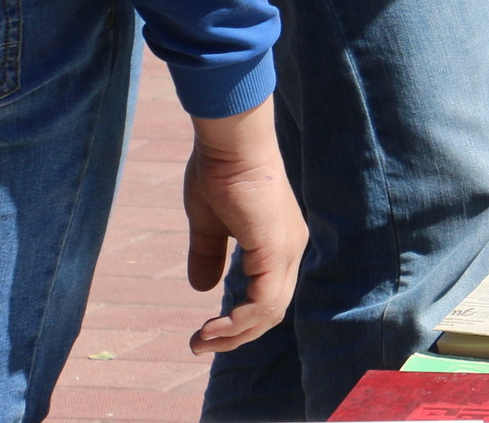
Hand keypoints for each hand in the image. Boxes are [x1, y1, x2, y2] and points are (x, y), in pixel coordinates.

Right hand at [182, 102, 305, 355]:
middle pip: (271, 311)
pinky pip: (264, 301)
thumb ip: (209, 254)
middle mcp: (290, 249)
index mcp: (278, 243)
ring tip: (200, 341)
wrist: (230, 143)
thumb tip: (204, 288)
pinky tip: (213, 328)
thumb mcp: (210, 224)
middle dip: (235, 336)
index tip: (204, 332)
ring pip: (270, 312)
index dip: (238, 321)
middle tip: (198, 345)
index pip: (267, 296)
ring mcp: (287, 250)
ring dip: (234, 335)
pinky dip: (239, 322)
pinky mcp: (276, 249)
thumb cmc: (219, 172)